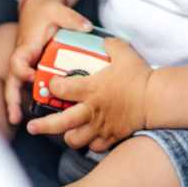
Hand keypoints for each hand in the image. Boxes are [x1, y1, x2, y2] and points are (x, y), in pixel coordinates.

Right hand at [4, 0, 92, 125]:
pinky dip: (26, 97)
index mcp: (27, 45)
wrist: (36, 6)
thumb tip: (87, 27)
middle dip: (12, 98)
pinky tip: (34, 112)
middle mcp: (24, 57)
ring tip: (18, 121)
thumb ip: (72, 19)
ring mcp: (27, 63)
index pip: (18, 61)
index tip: (32, 78)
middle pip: (12, 80)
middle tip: (15, 117)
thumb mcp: (59, 10)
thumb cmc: (44, 10)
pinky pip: (27, 84)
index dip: (22, 71)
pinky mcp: (32, 66)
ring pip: (16, 85)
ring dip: (16, 102)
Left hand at [24, 37, 151, 151]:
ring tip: (64, 132)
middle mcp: (91, 110)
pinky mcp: (111, 137)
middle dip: (42, 126)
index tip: (51, 84)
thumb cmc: (138, 75)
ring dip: (67, 136)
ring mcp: (100, 126)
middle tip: (32, 126)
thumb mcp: (123, 51)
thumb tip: (103, 40)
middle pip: (60, 123)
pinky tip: (89, 137)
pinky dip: (89, 144)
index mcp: (90, 88)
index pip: (60, 89)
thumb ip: (109, 44)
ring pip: (74, 140)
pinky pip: (94, 147)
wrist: (155, 99)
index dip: (52, 86)